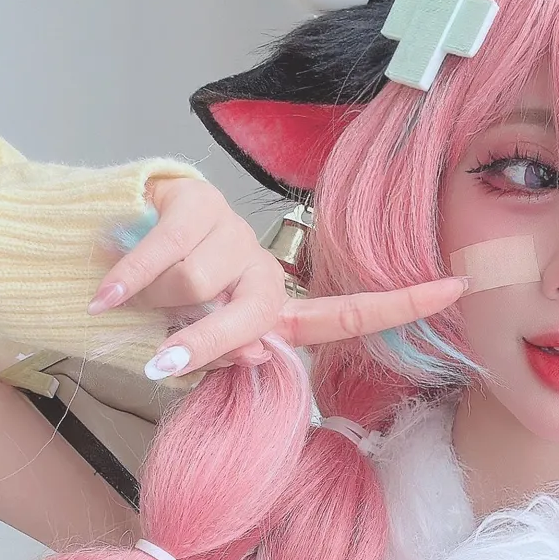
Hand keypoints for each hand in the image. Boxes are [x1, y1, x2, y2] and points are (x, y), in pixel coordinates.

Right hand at [89, 176, 464, 376]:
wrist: (99, 242)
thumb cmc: (151, 308)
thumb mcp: (189, 345)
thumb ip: (226, 357)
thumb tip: (253, 356)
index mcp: (273, 309)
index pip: (348, 313)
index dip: (402, 303)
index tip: (459, 286)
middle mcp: (262, 267)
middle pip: (251, 316)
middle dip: (201, 342)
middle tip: (162, 358)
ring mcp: (232, 231)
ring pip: (195, 286)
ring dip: (153, 303)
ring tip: (134, 293)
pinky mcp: (192, 201)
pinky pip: (159, 259)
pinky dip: (126, 283)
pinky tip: (103, 293)